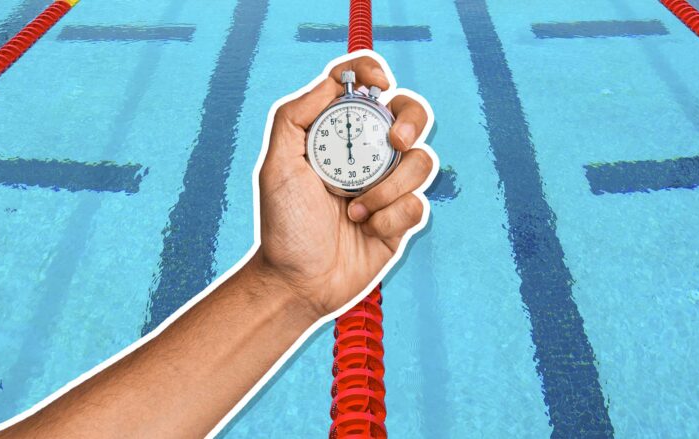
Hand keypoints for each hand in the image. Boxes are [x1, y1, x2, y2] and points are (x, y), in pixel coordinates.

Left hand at [255, 55, 435, 318]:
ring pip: (421, 162)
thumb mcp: (277, 165)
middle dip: (412, 120)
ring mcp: (387, 185)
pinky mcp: (401, 218)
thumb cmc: (284, 225)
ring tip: (356, 210)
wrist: (299, 281)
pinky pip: (417, 204)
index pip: (363, 88)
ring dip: (390, 187)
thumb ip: (295, 116)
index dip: (374, 72)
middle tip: (396, 142)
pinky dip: (391, 218)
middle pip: (409, 115)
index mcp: (338, 136)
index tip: (379, 82)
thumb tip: (333, 82)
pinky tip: (367, 230)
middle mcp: (367, 155)